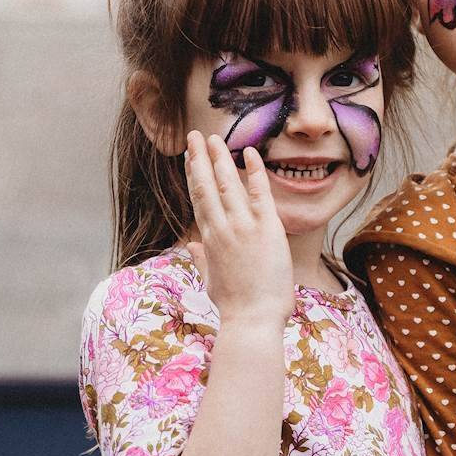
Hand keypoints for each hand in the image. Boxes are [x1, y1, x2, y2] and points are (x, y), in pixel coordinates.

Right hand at [184, 132, 294, 331]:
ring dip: (219, 157)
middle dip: (199, 158)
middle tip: (194, 135)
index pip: (198, 199)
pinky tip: (249, 152)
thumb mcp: (212, 281)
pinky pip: (259, 192)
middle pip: (205, 185)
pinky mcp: (266, 229)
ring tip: (214, 137)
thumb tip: (191, 246)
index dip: (192, 174)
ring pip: (227, 184)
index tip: (189, 156)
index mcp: (209, 240)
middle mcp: (222, 228)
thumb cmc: (234, 306)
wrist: (252, 320)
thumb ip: (202, 259)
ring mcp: (243, 226)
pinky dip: (254, 171)